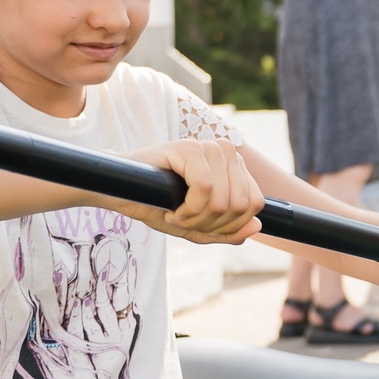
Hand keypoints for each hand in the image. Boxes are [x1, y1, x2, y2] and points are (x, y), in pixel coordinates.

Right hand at [132, 138, 263, 245]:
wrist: (121, 195)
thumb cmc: (160, 206)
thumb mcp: (198, 227)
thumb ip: (228, 231)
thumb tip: (256, 226)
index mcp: (234, 166)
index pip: (255, 203)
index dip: (230, 226)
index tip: (201, 226)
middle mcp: (226, 152)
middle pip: (241, 205)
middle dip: (211, 225)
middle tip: (184, 220)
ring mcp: (208, 147)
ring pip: (223, 200)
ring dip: (196, 220)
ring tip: (176, 214)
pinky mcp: (188, 147)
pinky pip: (205, 187)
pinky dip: (187, 210)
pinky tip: (172, 209)